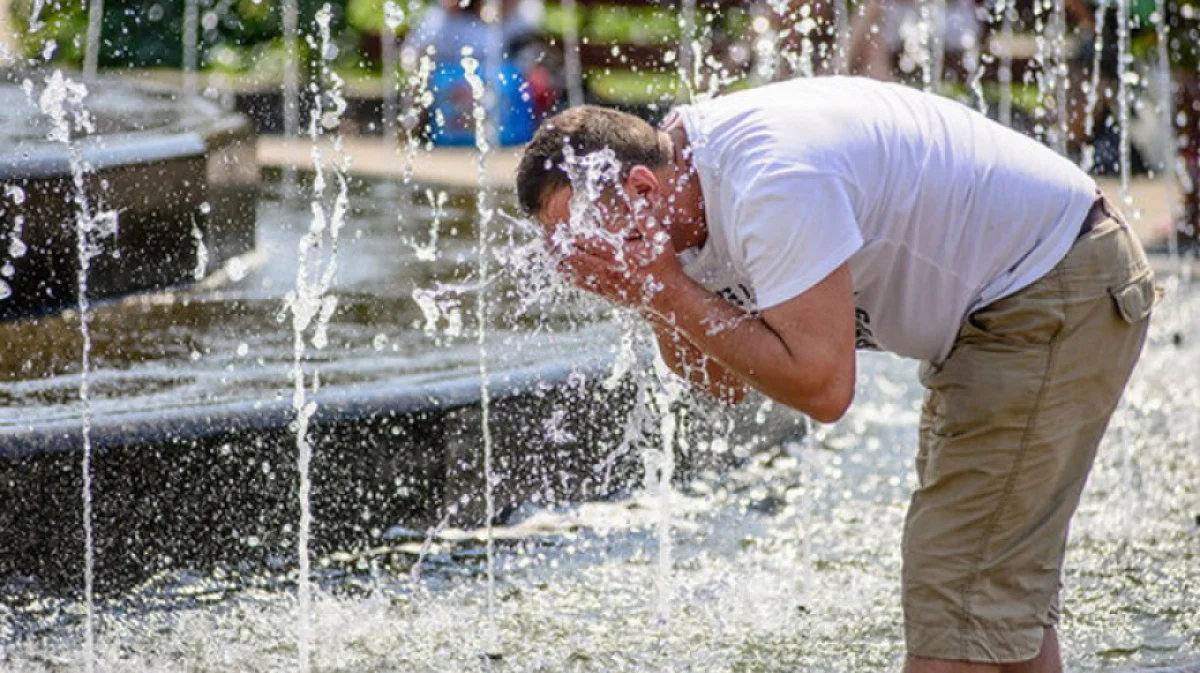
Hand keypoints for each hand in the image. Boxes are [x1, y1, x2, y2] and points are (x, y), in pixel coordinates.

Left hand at [556, 210, 680, 310]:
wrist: (667, 298)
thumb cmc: (664, 265)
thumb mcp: (659, 238)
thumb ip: (645, 217)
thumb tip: (634, 197)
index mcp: (618, 254)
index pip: (587, 242)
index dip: (571, 233)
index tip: (560, 225)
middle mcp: (608, 269)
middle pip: (575, 257)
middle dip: (560, 246)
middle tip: (546, 235)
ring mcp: (605, 283)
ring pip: (575, 272)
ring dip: (561, 260)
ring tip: (548, 250)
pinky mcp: (605, 293)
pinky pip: (582, 285)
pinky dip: (569, 275)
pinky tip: (561, 268)